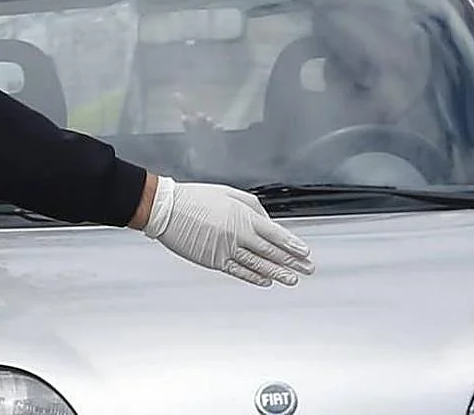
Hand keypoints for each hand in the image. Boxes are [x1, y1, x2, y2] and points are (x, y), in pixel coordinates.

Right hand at [142, 175, 314, 286]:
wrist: (166, 209)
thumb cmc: (194, 198)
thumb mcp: (228, 193)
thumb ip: (252, 207)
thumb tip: (268, 221)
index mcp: (243, 216)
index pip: (276, 234)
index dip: (293, 245)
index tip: (305, 252)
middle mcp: (238, 234)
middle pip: (272, 252)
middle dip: (292, 262)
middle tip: (307, 269)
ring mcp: (226, 249)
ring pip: (258, 264)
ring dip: (278, 273)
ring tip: (292, 279)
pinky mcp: (214, 260)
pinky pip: (238, 271)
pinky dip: (254, 277)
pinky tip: (265, 280)